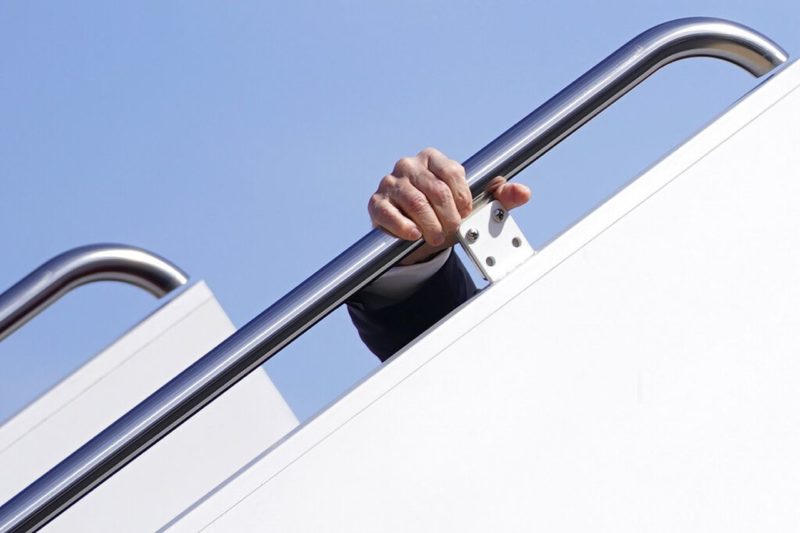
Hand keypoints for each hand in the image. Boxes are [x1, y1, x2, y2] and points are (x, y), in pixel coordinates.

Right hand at [369, 147, 530, 264]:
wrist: (412, 233)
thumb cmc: (443, 213)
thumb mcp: (473, 205)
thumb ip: (500, 197)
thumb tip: (524, 193)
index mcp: (434, 159)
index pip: (453, 173)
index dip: (463, 199)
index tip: (466, 214)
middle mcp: (410, 165)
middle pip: (436, 191)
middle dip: (449, 217)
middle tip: (452, 231)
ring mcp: (391, 182)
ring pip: (416, 204)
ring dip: (431, 226)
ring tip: (436, 237)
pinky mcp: (377, 202)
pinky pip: (392, 214)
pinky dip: (406, 228)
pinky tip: (414, 235)